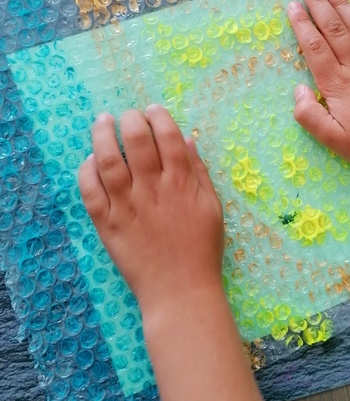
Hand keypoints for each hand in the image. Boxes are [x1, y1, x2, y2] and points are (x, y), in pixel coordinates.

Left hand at [78, 104, 223, 312]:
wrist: (180, 290)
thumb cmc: (202, 248)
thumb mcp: (212, 206)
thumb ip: (199, 172)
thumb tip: (188, 139)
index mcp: (181, 183)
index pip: (167, 136)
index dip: (159, 117)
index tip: (153, 110)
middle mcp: (152, 189)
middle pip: (135, 141)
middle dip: (130, 119)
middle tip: (129, 115)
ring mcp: (127, 205)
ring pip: (107, 160)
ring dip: (102, 135)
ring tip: (102, 121)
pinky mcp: (108, 223)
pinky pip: (90, 191)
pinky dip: (86, 170)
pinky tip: (90, 160)